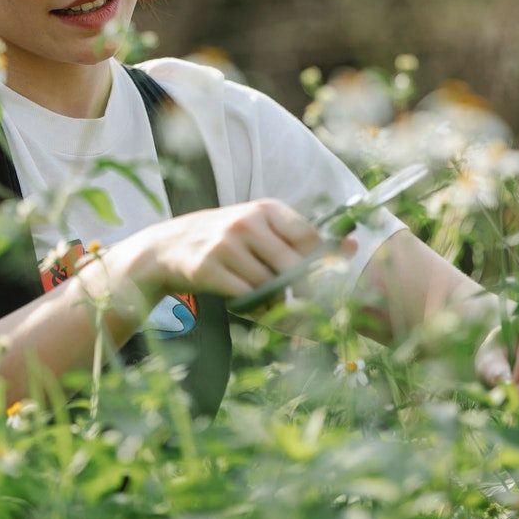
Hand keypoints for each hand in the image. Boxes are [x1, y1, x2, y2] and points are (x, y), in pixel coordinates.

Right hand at [122, 199, 321, 300]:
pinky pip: (245, 297)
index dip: (323, 266)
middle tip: (306, 310)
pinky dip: (253, 308)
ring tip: (266, 303)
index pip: (310, 238)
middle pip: (293, 267)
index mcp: (266, 208)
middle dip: (302, 294)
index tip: (325, 284)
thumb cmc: (222, 240)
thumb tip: (353, 247)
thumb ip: (300, 239)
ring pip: (269, 286)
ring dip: (274, 304)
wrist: (165, 248)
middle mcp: (247, 222)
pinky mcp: (209, 268)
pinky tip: (246, 305)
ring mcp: (226, 244)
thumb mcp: (259, 228)